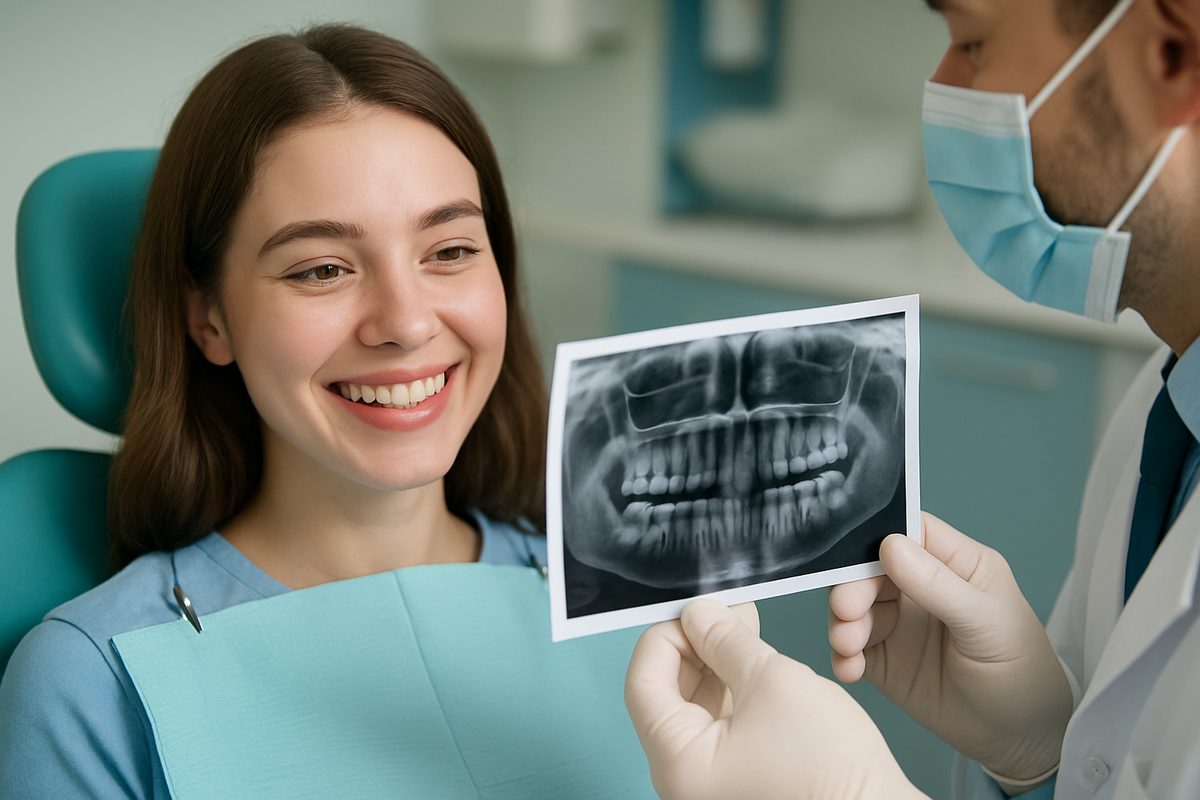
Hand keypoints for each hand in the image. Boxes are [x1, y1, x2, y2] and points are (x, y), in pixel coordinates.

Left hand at [625, 600, 924, 799]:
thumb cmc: (831, 767)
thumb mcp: (772, 681)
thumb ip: (725, 640)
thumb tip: (698, 614)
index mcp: (678, 762)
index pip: (642, 682)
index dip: (666, 636)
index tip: (697, 610)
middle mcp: (683, 779)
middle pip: (663, 695)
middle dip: (693, 645)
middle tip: (725, 612)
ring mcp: (708, 784)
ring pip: (691, 709)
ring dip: (712, 664)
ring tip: (743, 629)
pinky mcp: (734, 780)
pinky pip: (714, 727)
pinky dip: (728, 691)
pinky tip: (752, 664)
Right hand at [828, 513, 1072, 780]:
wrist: (1020, 740)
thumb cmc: (1021, 671)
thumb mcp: (987, 623)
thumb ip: (939, 585)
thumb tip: (889, 545)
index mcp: (954, 564)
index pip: (908, 531)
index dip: (877, 537)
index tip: (857, 558)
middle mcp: (921, 586)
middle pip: (870, 569)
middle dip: (851, 587)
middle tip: (848, 612)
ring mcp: (900, 623)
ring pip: (854, 607)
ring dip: (842, 622)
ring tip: (848, 646)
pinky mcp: (884, 659)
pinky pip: (851, 647)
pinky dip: (842, 655)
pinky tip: (850, 669)